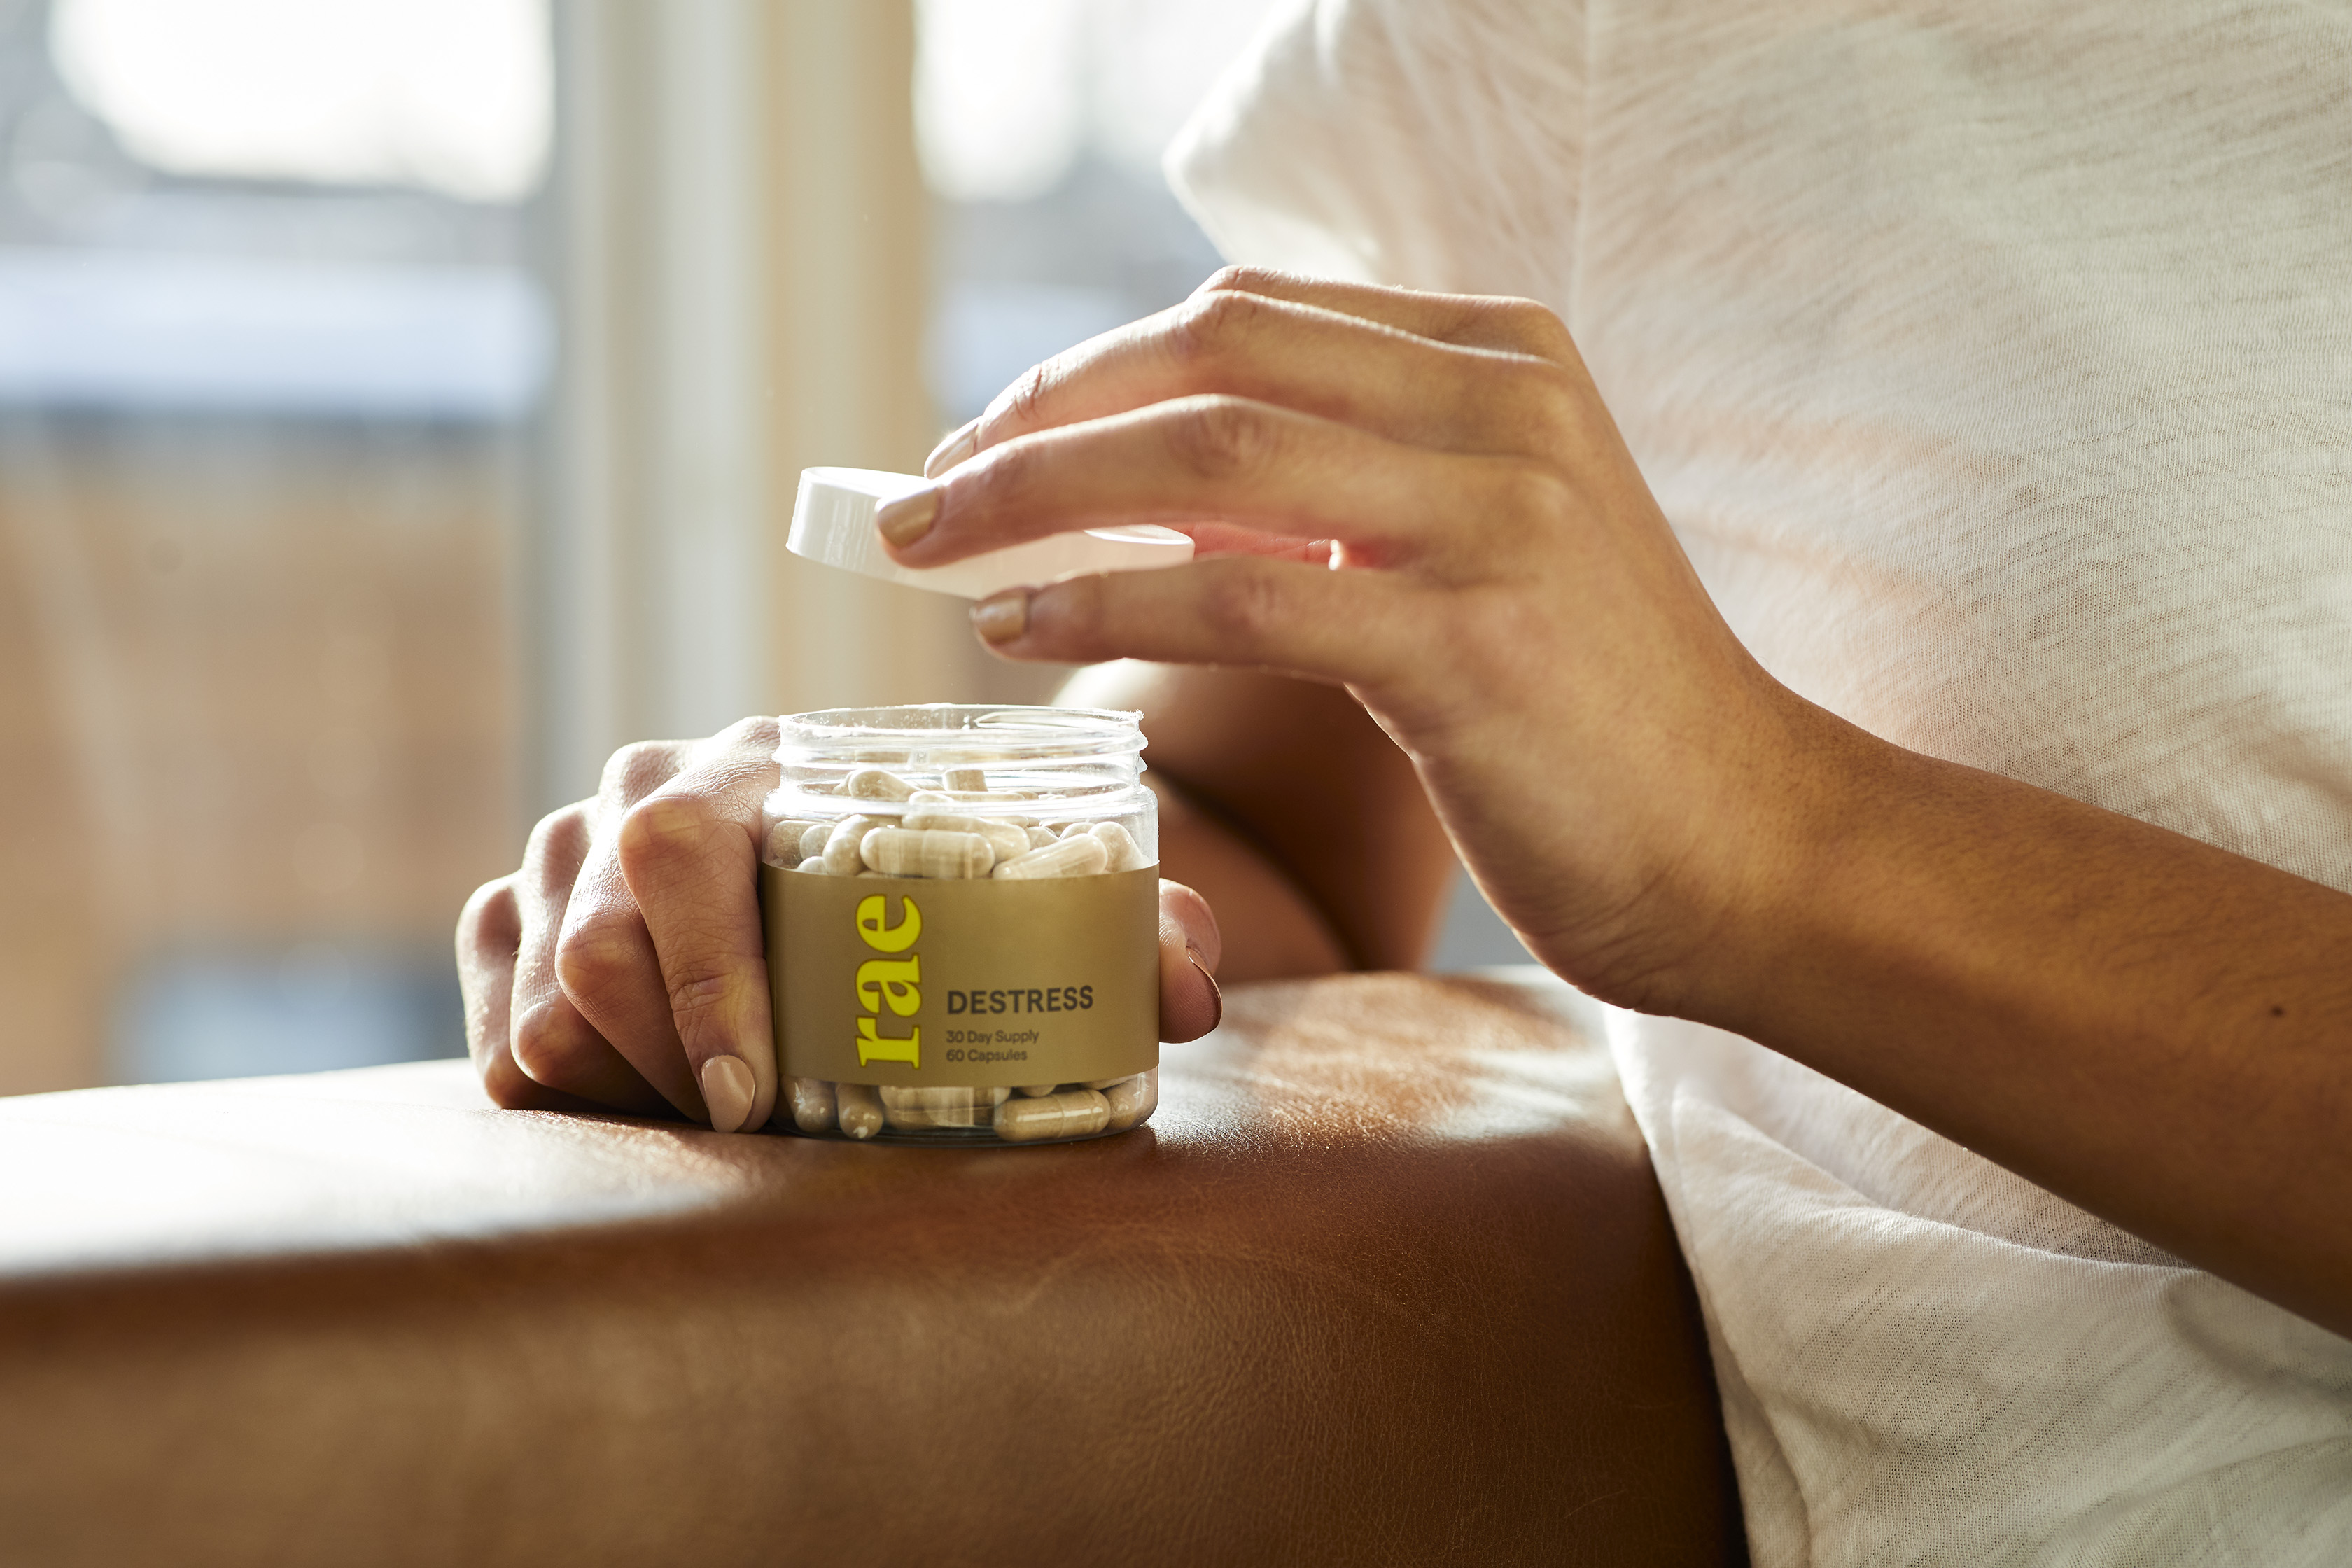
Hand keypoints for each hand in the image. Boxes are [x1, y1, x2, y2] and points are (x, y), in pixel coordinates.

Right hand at [456, 718, 1224, 1127]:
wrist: (865, 855)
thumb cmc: (953, 884)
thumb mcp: (1044, 893)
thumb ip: (1131, 928)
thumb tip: (1190, 996)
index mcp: (766, 766)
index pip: (686, 849)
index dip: (710, 980)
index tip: (758, 1096)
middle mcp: (646, 791)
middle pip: (599, 939)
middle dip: (673, 1059)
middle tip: (757, 1131)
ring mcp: (565, 852)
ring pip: (543, 995)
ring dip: (632, 1082)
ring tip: (725, 1115)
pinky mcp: (513, 918)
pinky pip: (496, 1030)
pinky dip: (560, 1088)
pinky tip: (643, 1109)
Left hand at [890, 268, 1831, 1016]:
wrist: (1756, 848)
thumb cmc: (1598, 720)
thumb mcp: (1475, 557)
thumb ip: (1343, 502)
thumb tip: (1151, 506)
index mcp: (1503, 359)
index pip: (1251, 320)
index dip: (1094, 369)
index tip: (993, 435)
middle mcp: (1505, 407)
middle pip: (1210, 359)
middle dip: (1039, 417)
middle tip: (925, 492)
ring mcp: (1498, 517)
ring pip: (1207, 466)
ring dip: (1039, 498)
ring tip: (934, 551)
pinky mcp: (1474, 642)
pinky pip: (1238, 601)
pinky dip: (1106, 605)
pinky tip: (1021, 625)